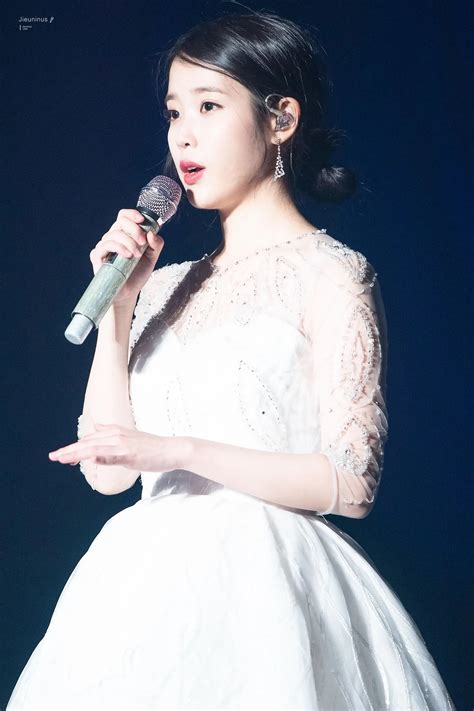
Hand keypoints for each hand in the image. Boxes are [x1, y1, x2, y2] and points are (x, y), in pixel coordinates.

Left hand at [48, 424, 185, 471]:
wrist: (172, 449)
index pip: (89, 440)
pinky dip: (99, 457)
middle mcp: (117, 436)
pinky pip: (111, 456)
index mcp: (115, 432)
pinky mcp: (130, 455)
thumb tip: (97, 427)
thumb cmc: (152, 447)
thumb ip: (112, 432)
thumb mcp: (129, 436)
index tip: (61, 454)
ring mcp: (123, 445)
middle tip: (53, 456)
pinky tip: (89, 459)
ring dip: (77, 453)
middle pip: (87, 443)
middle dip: (69, 450)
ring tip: (62, 459)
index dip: (73, 447)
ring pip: (94, 449)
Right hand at [90, 209, 164, 304]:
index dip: (132, 214)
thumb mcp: (152, 258)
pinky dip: (119, 247)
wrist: (129, 293)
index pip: (124, 216)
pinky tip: (127, 256)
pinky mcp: (97, 256)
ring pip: (115, 234)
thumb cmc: (138, 273)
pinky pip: (106, 245)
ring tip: (136, 255)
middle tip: (142, 243)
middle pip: (121, 221)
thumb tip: (151, 233)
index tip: (142, 221)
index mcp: (124, 234)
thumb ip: (156, 245)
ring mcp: (104, 246)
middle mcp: (113, 237)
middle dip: (135, 230)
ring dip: (129, 242)